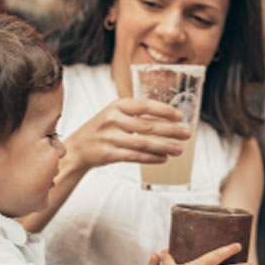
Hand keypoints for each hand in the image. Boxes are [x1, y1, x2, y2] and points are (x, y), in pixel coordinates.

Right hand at [65, 97, 191, 171]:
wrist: (76, 149)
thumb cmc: (101, 130)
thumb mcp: (114, 115)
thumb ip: (136, 115)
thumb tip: (167, 120)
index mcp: (116, 106)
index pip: (145, 105)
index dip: (165, 110)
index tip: (180, 117)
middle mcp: (112, 119)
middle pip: (148, 125)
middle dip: (171, 130)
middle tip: (187, 134)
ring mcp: (109, 137)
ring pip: (143, 143)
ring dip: (165, 146)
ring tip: (180, 149)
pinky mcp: (108, 154)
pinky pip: (135, 157)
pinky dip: (151, 158)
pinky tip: (164, 159)